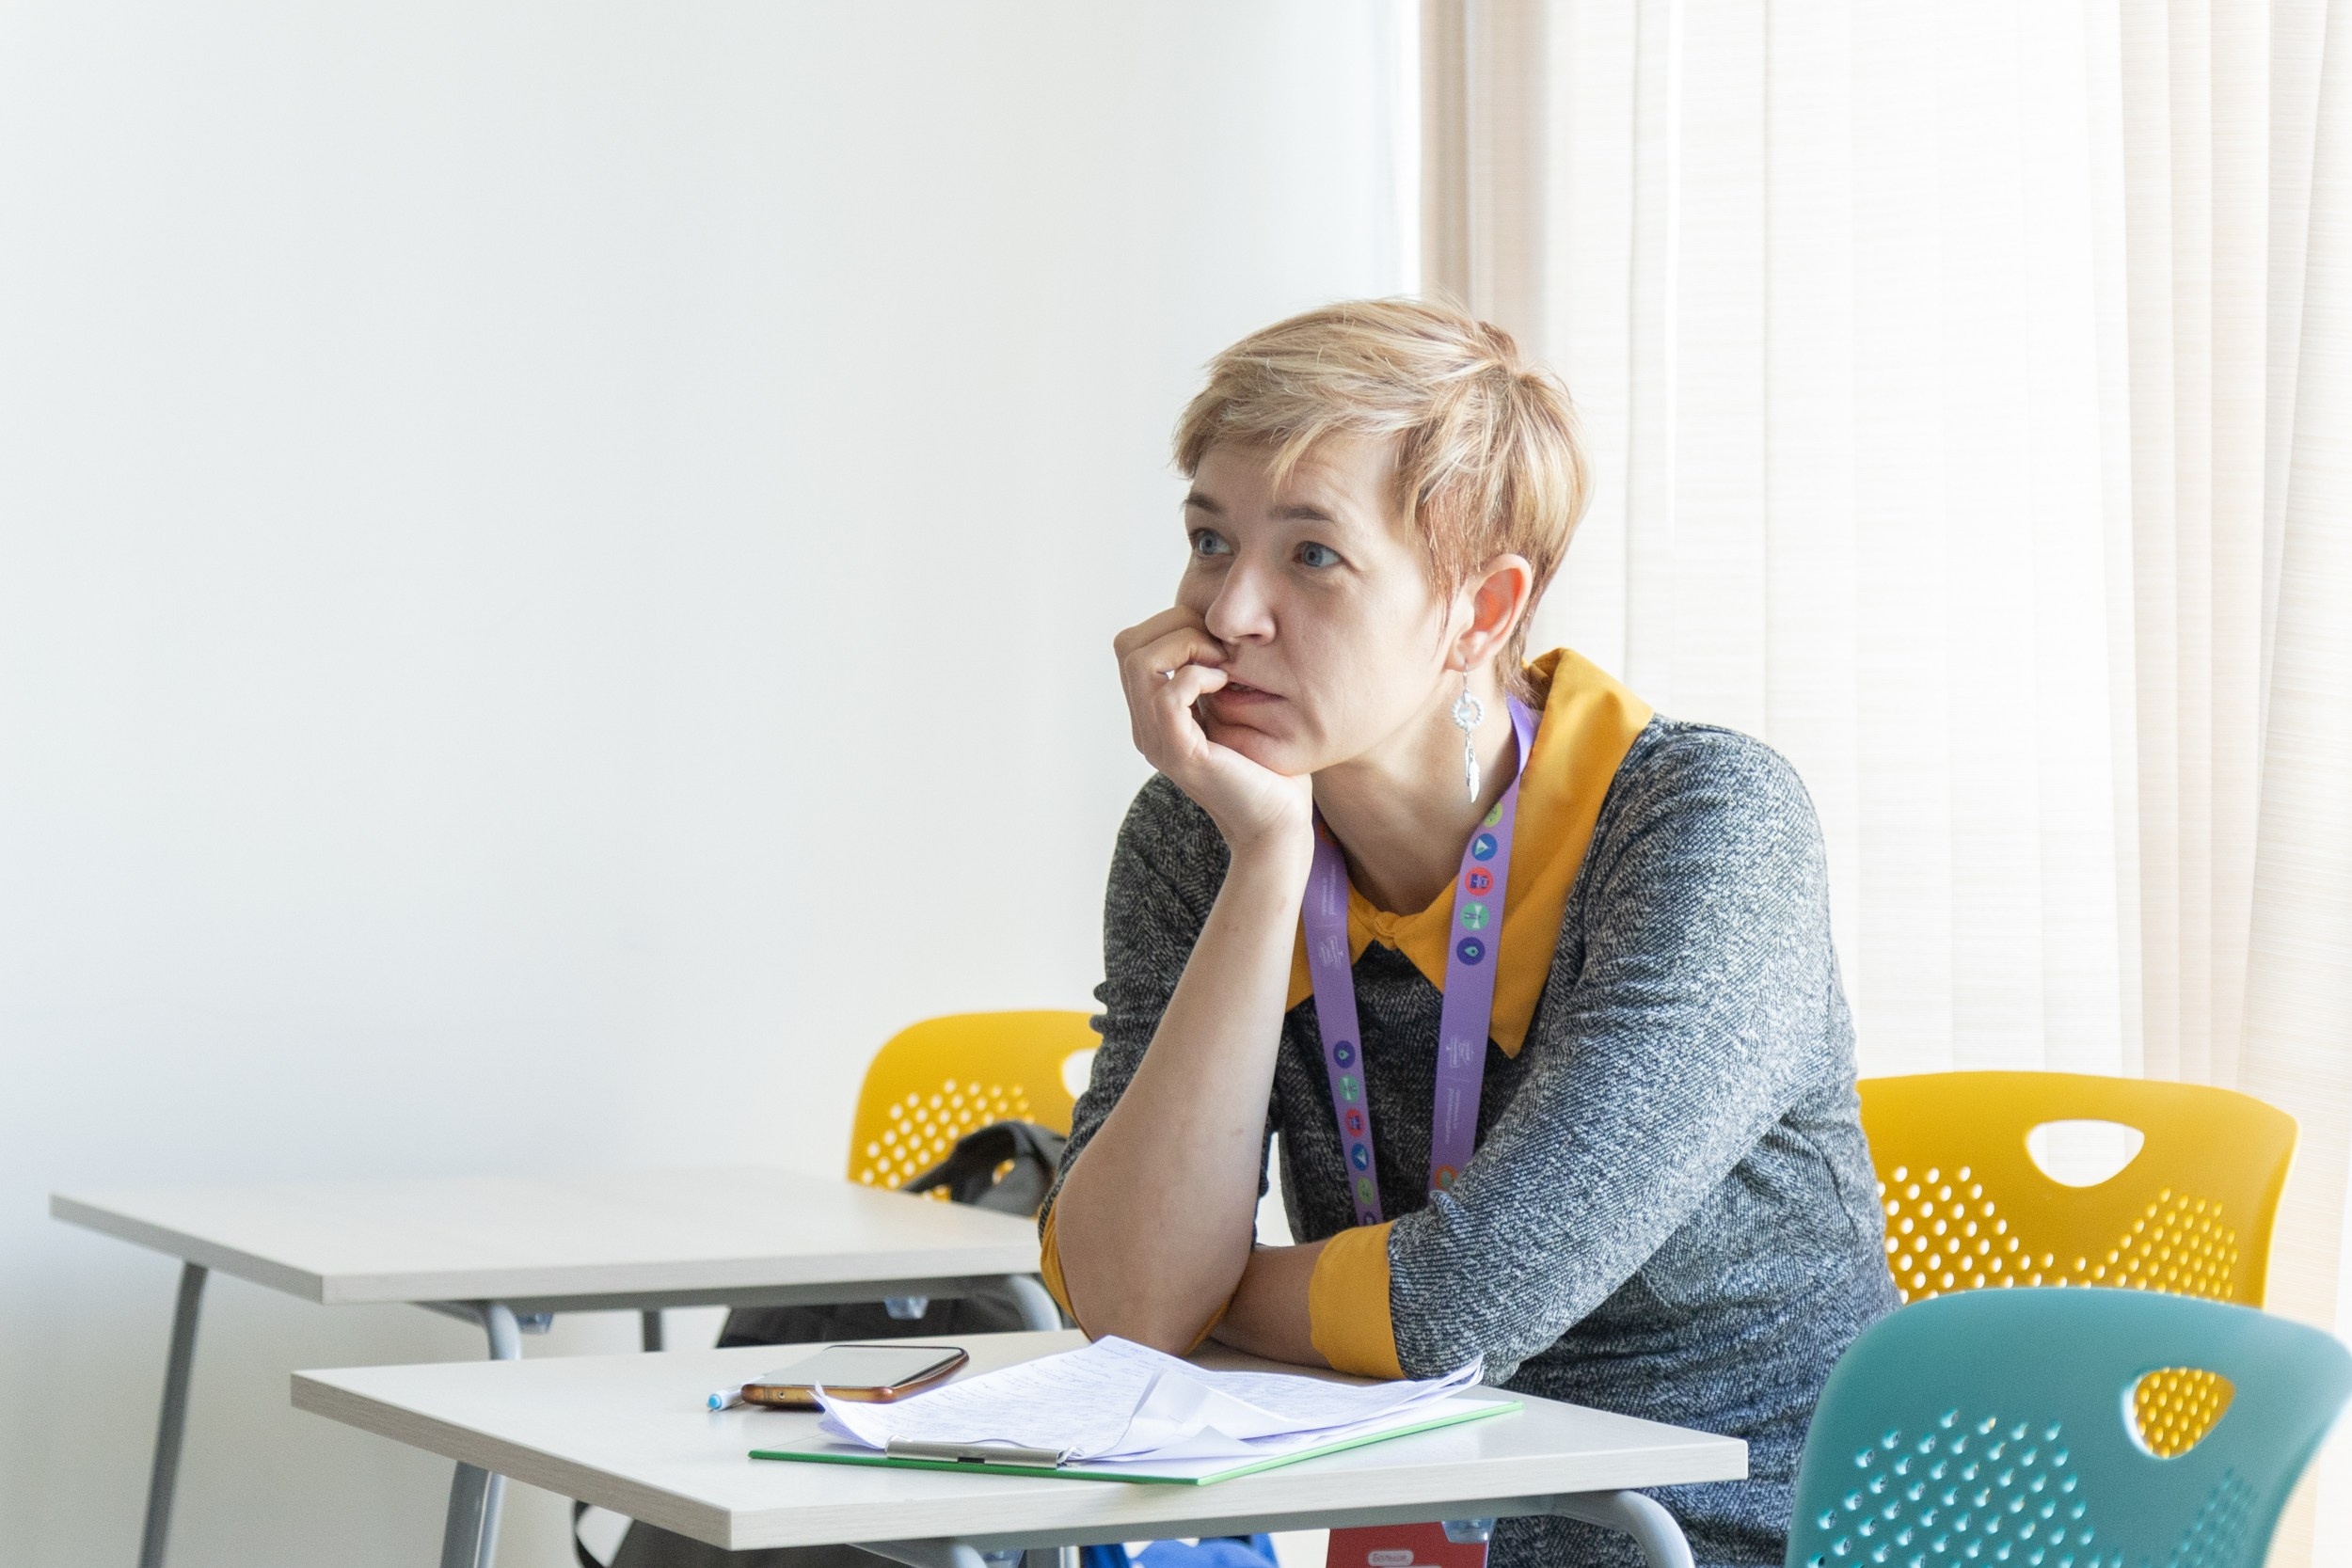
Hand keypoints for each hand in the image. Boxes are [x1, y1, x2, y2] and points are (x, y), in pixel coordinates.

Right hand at [1114, 609, 1313, 864]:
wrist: (1278, 820)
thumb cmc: (1267, 765)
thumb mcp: (1235, 706)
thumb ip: (1216, 674)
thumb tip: (1221, 631)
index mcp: (1153, 713)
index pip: (1132, 644)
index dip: (1171, 625)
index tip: (1215, 640)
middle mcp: (1146, 725)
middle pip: (1127, 646)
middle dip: (1176, 627)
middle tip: (1218, 647)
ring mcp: (1157, 740)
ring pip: (1139, 663)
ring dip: (1186, 646)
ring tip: (1221, 662)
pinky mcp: (1179, 753)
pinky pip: (1169, 694)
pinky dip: (1198, 676)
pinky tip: (1225, 685)